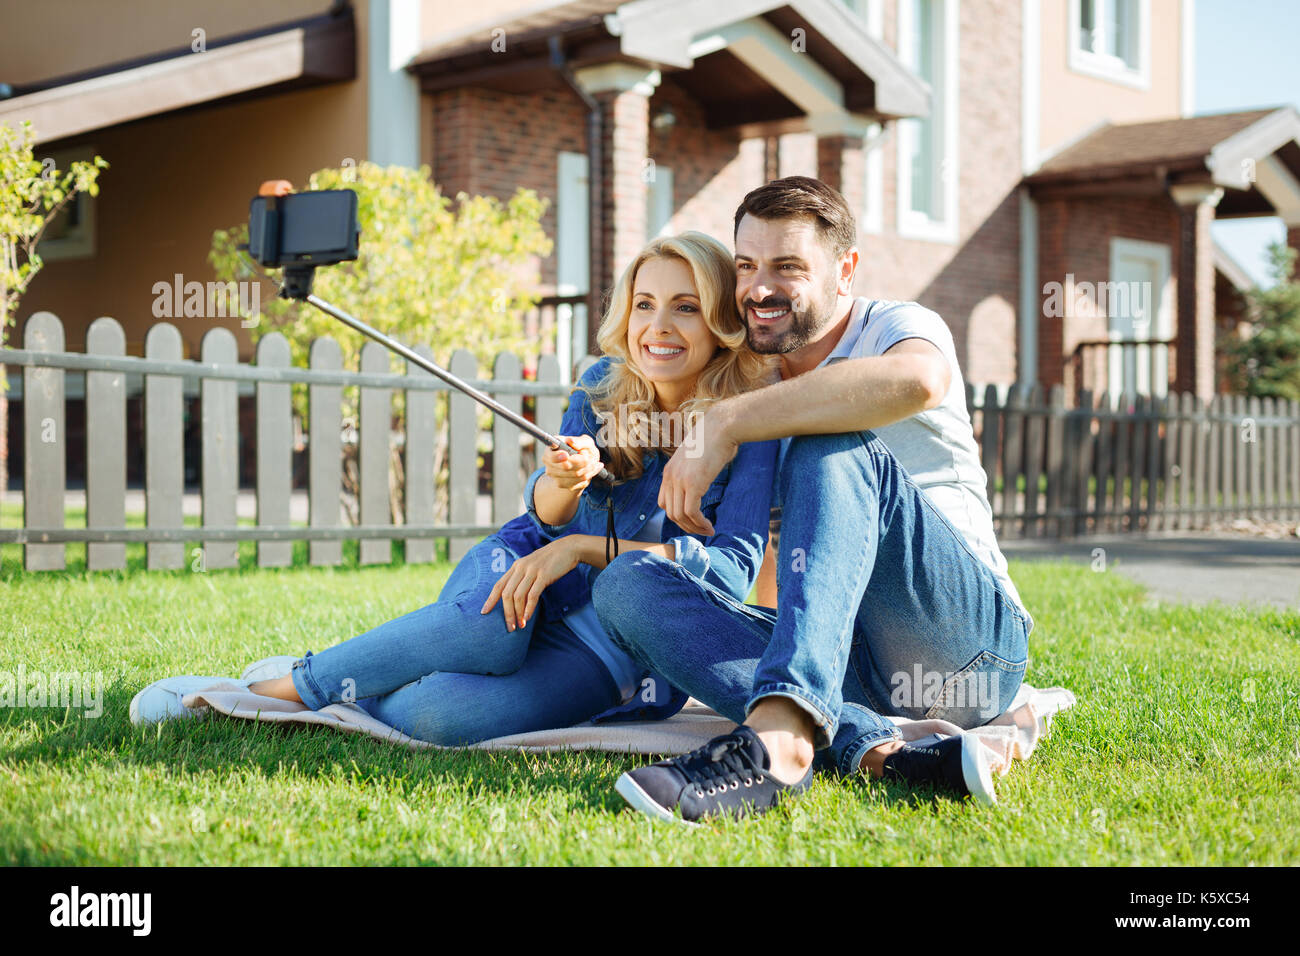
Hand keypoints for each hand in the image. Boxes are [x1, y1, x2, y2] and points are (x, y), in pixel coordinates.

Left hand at [480, 538, 580, 629]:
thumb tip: (516, 598)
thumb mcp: (532, 566)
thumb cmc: (550, 561)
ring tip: (520, 625)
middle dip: (506, 613)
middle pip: (507, 594)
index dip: (490, 599)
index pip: (498, 585)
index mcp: (516, 566)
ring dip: (517, 613)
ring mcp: (532, 571)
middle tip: (509, 627)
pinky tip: (528, 618)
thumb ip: (522, 578)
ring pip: (518, 596)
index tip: (484, 612)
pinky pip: (532, 595)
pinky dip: (529, 609)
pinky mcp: (543, 575)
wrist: (567, 549)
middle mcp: (521, 568)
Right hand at [543, 434, 603, 493]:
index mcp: (551, 449)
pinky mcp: (562, 484)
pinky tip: (592, 469)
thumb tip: (571, 442)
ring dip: (588, 469)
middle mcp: (549, 463)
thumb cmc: (582, 449)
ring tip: (594, 463)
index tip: (566, 455)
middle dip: (583, 462)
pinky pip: (579, 481)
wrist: (582, 464)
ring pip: (575, 475)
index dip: (557, 457)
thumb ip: (580, 441)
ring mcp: (554, 475)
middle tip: (590, 457)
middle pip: (565, 467)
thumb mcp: (585, 441)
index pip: (551, 456)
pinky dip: (589, 475)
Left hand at [658, 407, 737, 535]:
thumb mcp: (696, 458)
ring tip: (708, 531)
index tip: (692, 520)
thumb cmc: (714, 439)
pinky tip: (710, 526)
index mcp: (668, 471)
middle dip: (686, 525)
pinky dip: (700, 523)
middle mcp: (670, 477)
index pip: (664, 502)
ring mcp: (680, 480)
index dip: (677, 516)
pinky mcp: (693, 484)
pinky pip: (692, 512)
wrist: (721, 426)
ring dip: (694, 528)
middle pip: (670, 512)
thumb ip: (692, 472)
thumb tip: (701, 481)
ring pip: (680, 516)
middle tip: (701, 530)